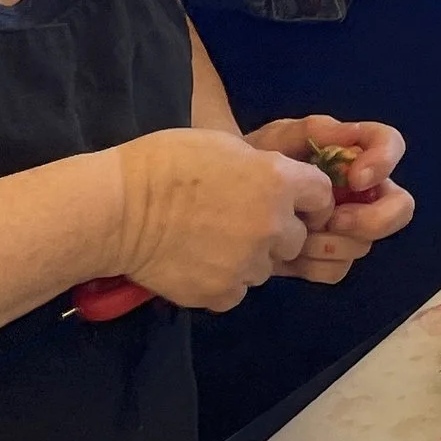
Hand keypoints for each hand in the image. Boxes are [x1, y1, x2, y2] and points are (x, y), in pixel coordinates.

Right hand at [110, 127, 337, 312]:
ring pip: (265, 267)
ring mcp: (248, 263)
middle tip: (238, 223)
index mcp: (277, 180)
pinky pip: (236, 291)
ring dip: (248, 258)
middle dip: (276, 232)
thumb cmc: (166, 163)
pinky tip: (195, 263)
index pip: (321, 195)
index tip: (293, 203)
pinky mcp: (222, 294)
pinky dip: (222, 281)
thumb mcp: (226, 146)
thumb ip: (262, 169)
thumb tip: (277, 185)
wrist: (120, 208)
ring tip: (209, 242)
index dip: (308, 200)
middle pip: (296, 238)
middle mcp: (272, 224)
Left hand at [245, 114, 415, 282]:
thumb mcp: (281, 138)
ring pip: (364, 244)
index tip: (355, 178)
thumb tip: (352, 133)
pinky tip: (289, 257)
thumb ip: (316, 131)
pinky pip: (338, 270)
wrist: (229, 196)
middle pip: (399, 208)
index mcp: (354, 154)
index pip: (392, 145)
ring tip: (296, 236)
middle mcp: (362, 193)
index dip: (384, 162)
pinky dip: (315, 266)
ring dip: (331, 244)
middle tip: (334, 220)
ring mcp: (348, 228)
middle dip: (372, 220)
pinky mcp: (327, 258)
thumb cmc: (260, 159)